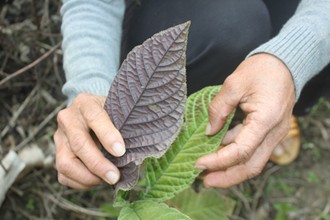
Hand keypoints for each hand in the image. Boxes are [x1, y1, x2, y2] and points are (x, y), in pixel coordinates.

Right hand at [54, 94, 124, 188]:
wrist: (93, 114)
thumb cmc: (112, 114)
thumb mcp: (118, 111)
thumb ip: (124, 126)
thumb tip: (137, 151)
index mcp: (85, 103)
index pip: (94, 117)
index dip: (107, 135)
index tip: (121, 151)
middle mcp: (68, 118)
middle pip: (78, 143)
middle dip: (98, 163)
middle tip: (114, 176)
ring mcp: (59, 137)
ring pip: (65, 163)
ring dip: (88, 177)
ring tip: (107, 180)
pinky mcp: (57, 154)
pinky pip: (64, 175)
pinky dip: (81, 183)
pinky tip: (98, 180)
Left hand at [196, 53, 294, 187]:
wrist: (283, 65)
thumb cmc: (261, 70)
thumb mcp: (234, 83)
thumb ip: (219, 108)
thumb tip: (208, 131)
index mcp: (266, 120)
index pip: (241, 151)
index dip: (218, 161)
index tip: (198, 163)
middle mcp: (274, 133)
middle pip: (251, 166)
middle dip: (226, 177)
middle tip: (203, 180)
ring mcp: (274, 135)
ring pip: (253, 162)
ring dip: (230, 169)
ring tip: (207, 169)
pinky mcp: (269, 133)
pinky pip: (253, 150)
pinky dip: (235, 156)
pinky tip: (218, 154)